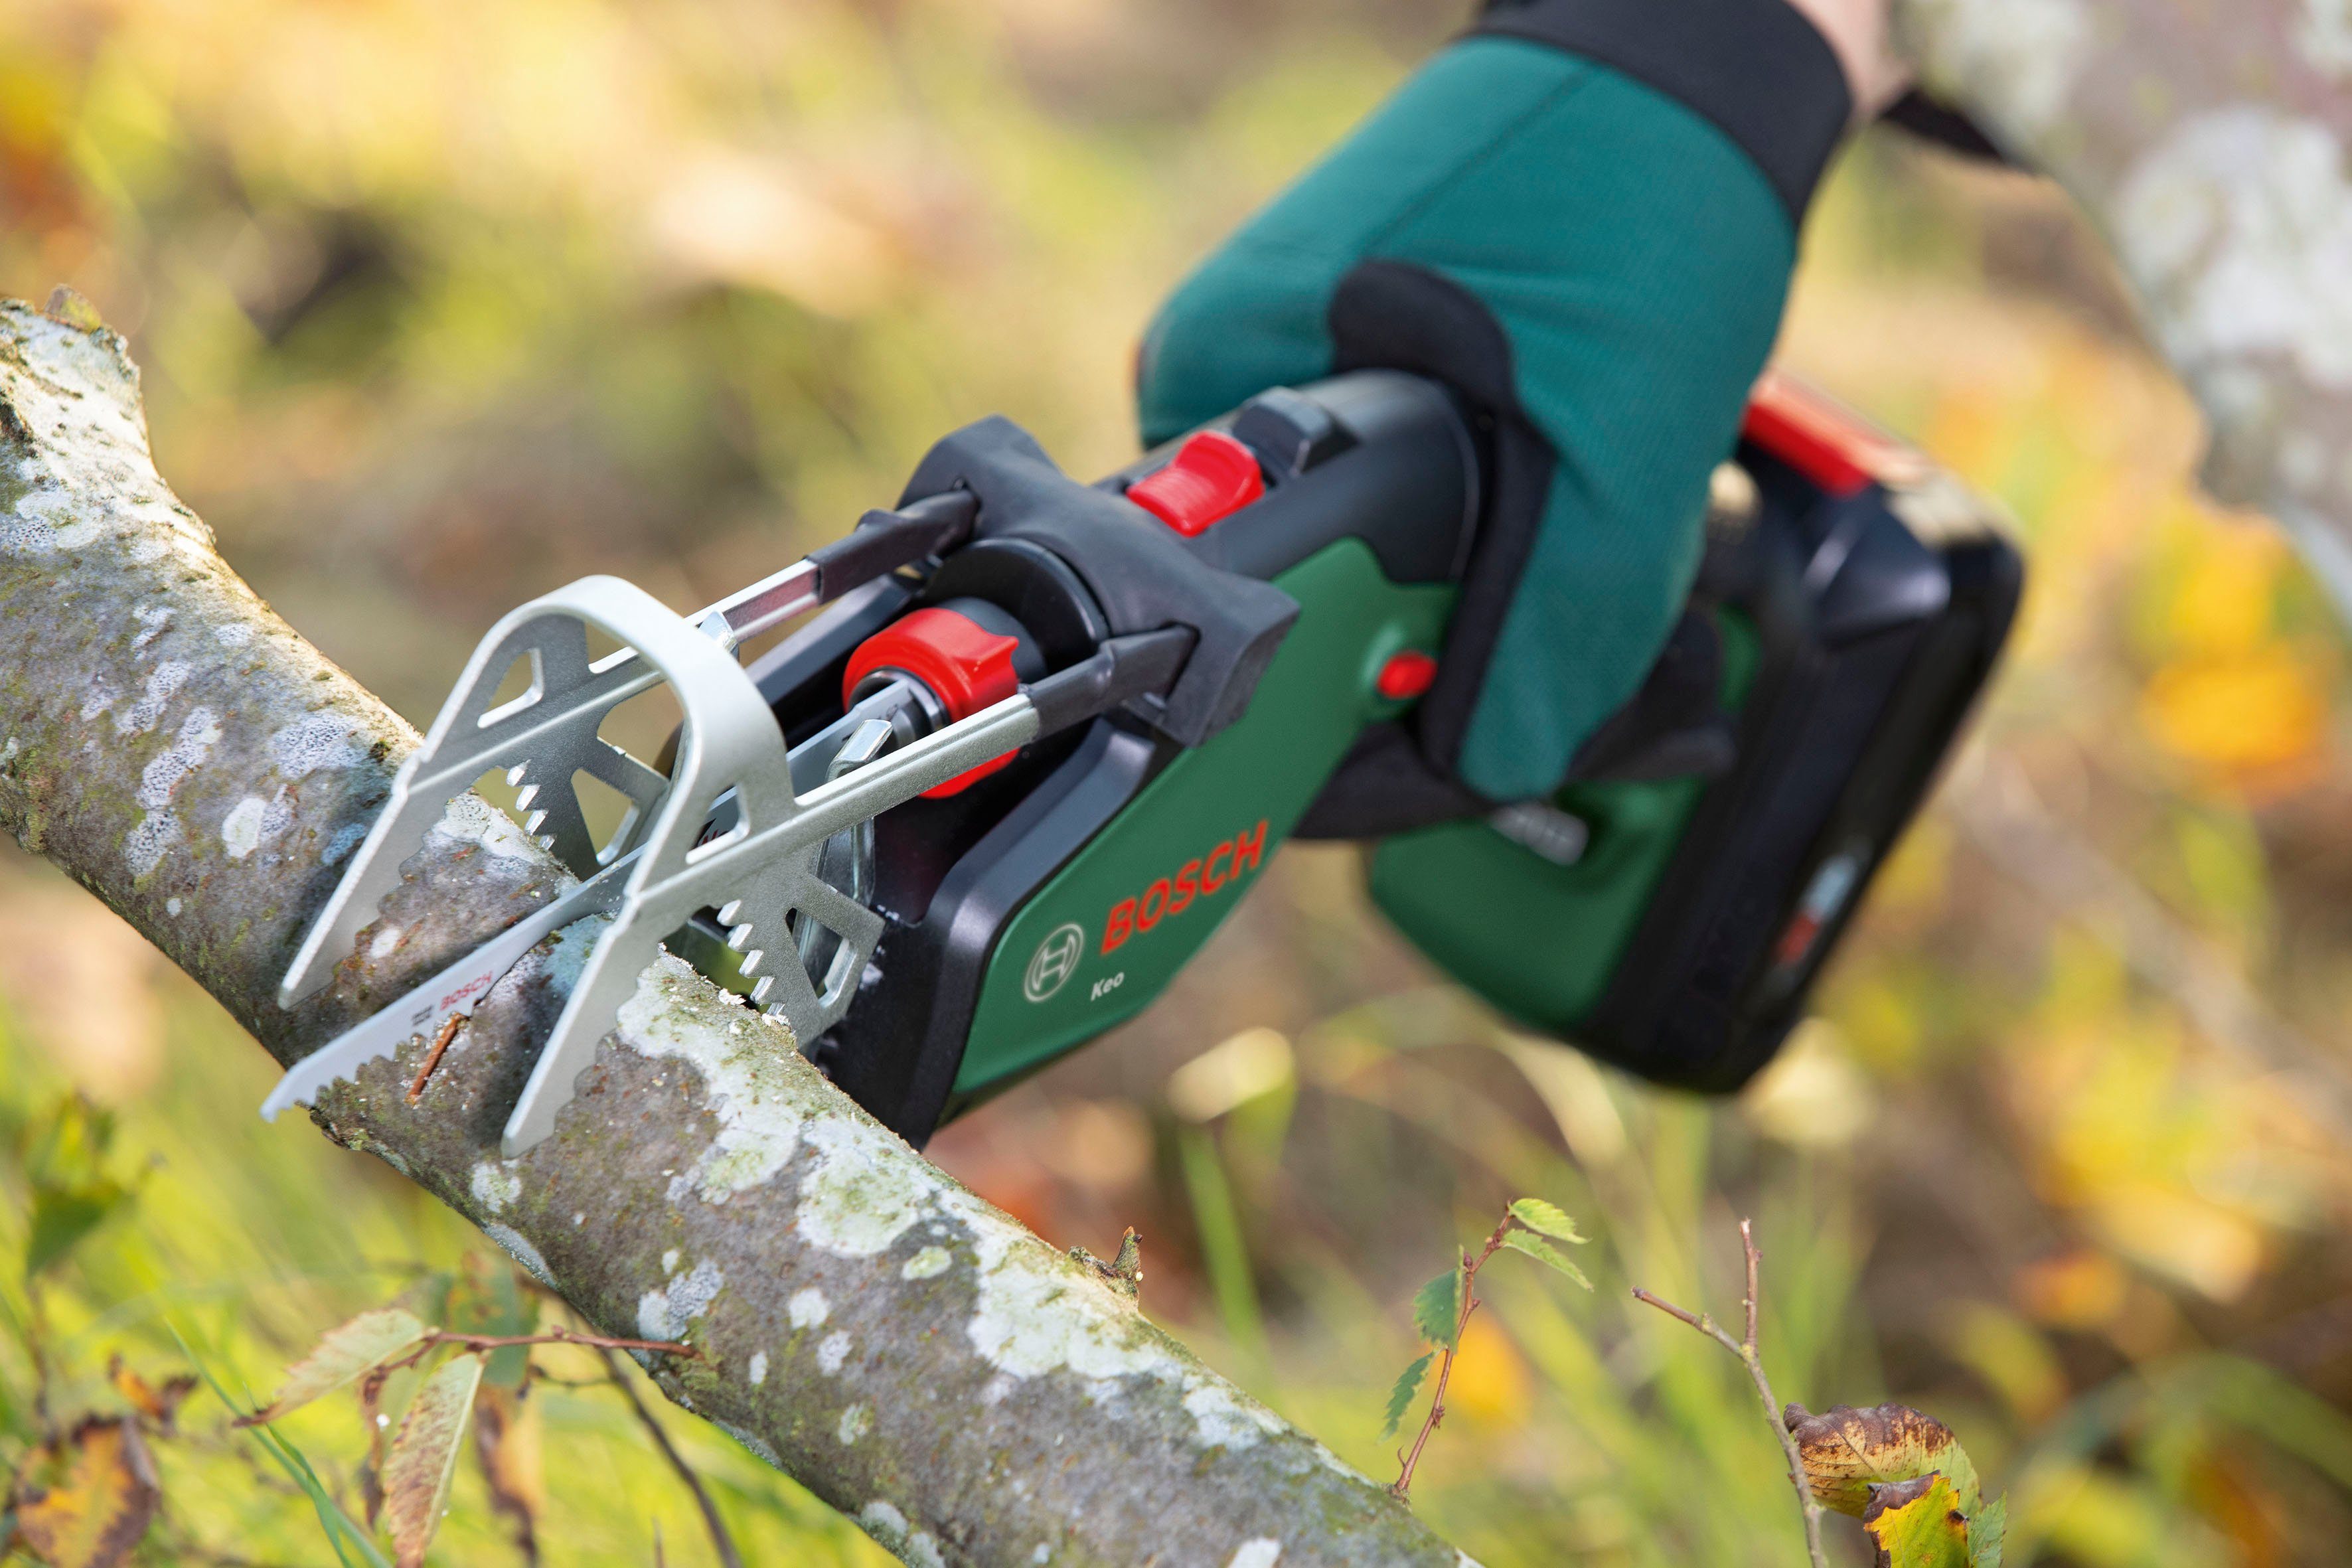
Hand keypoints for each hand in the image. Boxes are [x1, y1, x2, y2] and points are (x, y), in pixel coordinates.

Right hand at [1139, 2, 1858, 805]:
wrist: (1668, 57)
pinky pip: (1409, 526)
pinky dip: (1508, 567)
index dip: (1365, 749)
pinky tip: (1611, 567)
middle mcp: (1228, 400)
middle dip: (1464, 689)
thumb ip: (1560, 623)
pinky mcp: (1348, 382)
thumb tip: (1499, 768)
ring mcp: (1286, 389)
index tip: (1474, 778)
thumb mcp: (1618, 431)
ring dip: (1505, 630)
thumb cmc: (1627, 192)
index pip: (1249, 651)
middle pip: (1315, 630)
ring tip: (1651, 644)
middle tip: (1620, 711)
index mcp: (1229, 401)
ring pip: (1373, 586)